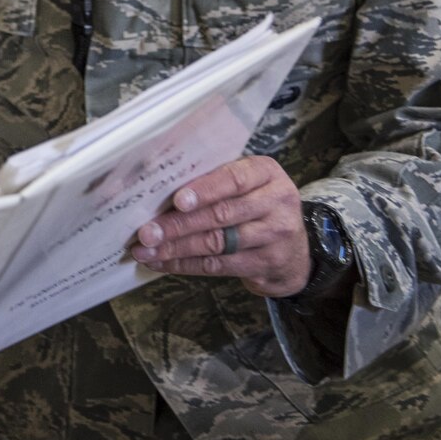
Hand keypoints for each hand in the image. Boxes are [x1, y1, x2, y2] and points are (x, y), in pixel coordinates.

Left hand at [130, 155, 309, 296]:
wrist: (294, 250)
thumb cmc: (256, 204)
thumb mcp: (247, 182)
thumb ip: (214, 178)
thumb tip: (159, 185)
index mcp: (267, 173)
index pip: (235, 179)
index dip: (204, 190)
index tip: (177, 201)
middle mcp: (276, 203)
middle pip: (221, 215)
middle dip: (178, 225)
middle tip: (146, 232)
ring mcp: (274, 237)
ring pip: (217, 243)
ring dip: (176, 248)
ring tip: (145, 250)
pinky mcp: (265, 265)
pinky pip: (218, 266)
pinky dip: (185, 265)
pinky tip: (162, 262)